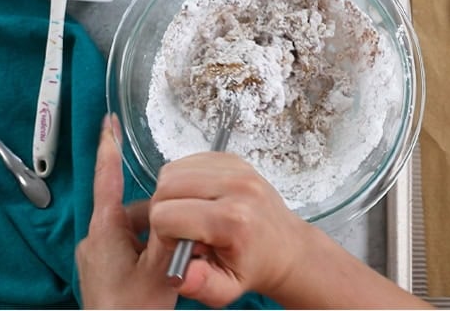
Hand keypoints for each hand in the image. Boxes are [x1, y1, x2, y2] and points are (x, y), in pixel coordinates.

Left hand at [76, 115, 177, 308]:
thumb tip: (181, 212)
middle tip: (185, 237)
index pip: (107, 181)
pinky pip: (134, 248)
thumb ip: (173, 236)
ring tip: (180, 260)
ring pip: (139, 231)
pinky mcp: (108, 271)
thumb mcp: (163, 269)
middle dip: (163, 216)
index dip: (109, 150)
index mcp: (106, 231)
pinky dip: (154, 252)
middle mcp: (99, 240)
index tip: (110, 123)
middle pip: (136, 210)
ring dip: (161, 238)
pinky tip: (170, 269)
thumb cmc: (133, 310)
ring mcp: (102, 257)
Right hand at [149, 151, 314, 306]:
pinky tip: (200, 199)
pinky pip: (190, 161)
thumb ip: (201, 286)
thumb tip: (180, 276)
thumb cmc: (256, 266)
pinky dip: (185, 179)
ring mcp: (238, 170)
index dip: (165, 234)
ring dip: (172, 193)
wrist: (286, 248)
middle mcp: (238, 188)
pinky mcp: (235, 160)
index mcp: (233, 220)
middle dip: (164, 210)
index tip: (181, 244)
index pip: (166, 215)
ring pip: (174, 171)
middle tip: (182, 228)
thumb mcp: (227, 289)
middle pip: (166, 187)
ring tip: (191, 214)